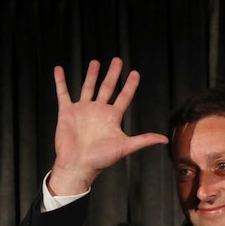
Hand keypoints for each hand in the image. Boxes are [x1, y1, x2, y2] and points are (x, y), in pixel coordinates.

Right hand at [49, 57, 168, 194]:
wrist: (78, 165)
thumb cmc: (101, 159)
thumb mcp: (125, 147)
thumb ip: (144, 140)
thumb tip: (165, 139)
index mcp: (112, 117)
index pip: (124, 97)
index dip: (130, 85)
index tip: (135, 73)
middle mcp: (98, 111)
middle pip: (108, 87)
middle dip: (113, 74)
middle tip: (118, 60)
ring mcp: (83, 110)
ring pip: (88, 87)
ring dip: (91, 75)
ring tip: (96, 62)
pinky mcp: (67, 112)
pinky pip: (63, 94)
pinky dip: (60, 82)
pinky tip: (59, 70)